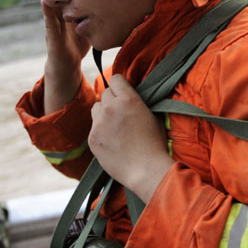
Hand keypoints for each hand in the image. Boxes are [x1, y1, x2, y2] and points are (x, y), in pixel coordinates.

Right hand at [31, 0, 89, 112]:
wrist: (67, 64)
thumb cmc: (78, 41)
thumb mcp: (89, 20)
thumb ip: (96, 8)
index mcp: (66, 5)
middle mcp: (56, 10)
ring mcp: (52, 21)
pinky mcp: (52, 35)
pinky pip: (49, 21)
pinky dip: (47, 10)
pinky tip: (44, 0)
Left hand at [89, 75, 172, 202]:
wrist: (145, 169)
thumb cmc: (155, 144)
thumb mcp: (153, 116)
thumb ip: (139, 103)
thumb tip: (132, 98)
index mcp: (128, 99)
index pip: (115, 78)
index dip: (120, 85)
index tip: (123, 93)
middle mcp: (111, 107)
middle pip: (105, 93)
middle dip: (113, 100)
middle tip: (121, 114)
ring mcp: (99, 123)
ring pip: (96, 108)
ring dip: (103, 113)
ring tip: (115, 126)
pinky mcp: (92, 138)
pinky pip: (94, 127)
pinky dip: (100, 131)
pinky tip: (112, 141)